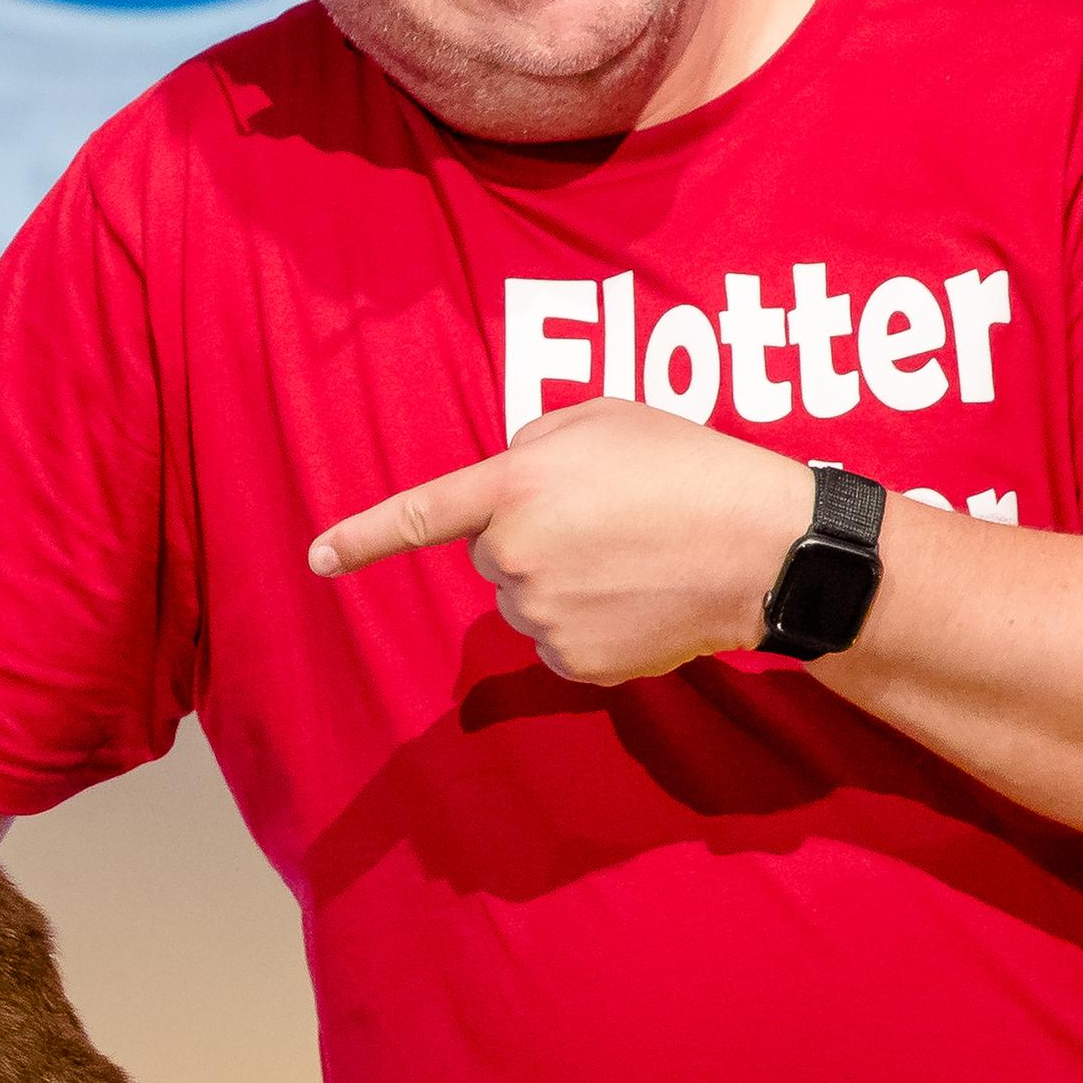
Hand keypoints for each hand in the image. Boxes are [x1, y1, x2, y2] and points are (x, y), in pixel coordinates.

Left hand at [307, 396, 815, 683]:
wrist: (766, 548)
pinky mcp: (575, 663)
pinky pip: (560, 641)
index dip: (361, 538)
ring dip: (564, 582)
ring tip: (635, 557)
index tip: (316, 560)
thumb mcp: (605, 418)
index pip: (420, 515)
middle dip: (534, 539)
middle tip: (609, 522)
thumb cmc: (690, 469)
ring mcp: (544, 615)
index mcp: (514, 486)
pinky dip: (593, 624)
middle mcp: (515, 555)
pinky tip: (641, 599)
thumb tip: (505, 479)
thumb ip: (535, 444)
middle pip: (492, 556)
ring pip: (526, 600)